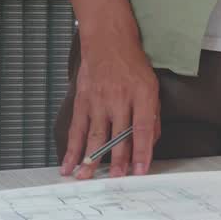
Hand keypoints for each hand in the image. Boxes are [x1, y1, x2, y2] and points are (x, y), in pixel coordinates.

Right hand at [62, 28, 159, 179]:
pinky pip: (77, 129)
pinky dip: (72, 148)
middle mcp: (119, 99)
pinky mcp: (82, 102)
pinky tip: (69, 164)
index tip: (141, 170)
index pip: (142, 128)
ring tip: (88, 178)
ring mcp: (98, 101)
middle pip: (118, 135)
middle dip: (118, 160)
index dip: (142, 151)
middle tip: (116, 178)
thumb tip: (149, 142)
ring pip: (95, 135)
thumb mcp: (152, 86)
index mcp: (142, 95)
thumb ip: (152, 116)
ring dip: (91, 159)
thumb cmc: (133, 65)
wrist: (108, 41)